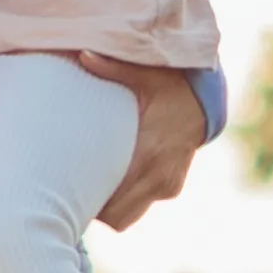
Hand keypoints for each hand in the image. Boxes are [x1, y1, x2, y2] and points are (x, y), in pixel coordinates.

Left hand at [77, 58, 204, 223]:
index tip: (66, 191)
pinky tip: (109, 188)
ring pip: (126, 218)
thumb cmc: (170, 86)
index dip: (89, 198)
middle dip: (93, 210)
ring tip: (86, 194)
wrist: (206, 103)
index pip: (114, 191)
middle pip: (116, 215)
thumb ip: (113, 68)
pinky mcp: (171, 188)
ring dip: (107, 210)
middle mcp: (160, 175)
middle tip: (68, 196)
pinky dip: (123, 204)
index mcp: (150, 150)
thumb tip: (83, 54)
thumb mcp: (145, 74)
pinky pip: (139, 209)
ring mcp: (166, 186)